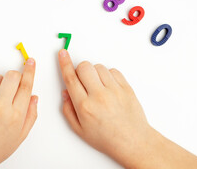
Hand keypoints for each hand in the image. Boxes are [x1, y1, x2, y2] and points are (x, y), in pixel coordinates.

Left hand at [0, 58, 37, 168]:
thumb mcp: (20, 135)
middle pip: (12, 76)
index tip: (30, 62)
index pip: (26, 85)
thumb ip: (31, 115)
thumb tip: (33, 97)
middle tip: (15, 84)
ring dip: (1, 82)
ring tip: (0, 94)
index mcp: (16, 115)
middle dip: (16, 76)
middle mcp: (0, 107)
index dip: (30, 71)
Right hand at [58, 49, 149, 166]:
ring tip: (98, 86)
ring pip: (98, 67)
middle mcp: (99, 96)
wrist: (133, 142)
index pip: (70, 78)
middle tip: (83, 80)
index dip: (64, 63)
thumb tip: (66, 93)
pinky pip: (113, 70)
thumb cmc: (107, 138)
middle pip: (84, 67)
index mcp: (85, 106)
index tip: (62, 54)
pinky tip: (108, 87)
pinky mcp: (126, 87)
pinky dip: (108, 75)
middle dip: (80, 70)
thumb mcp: (80, 130)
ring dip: (94, 73)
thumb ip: (68, 110)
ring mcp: (114, 90)